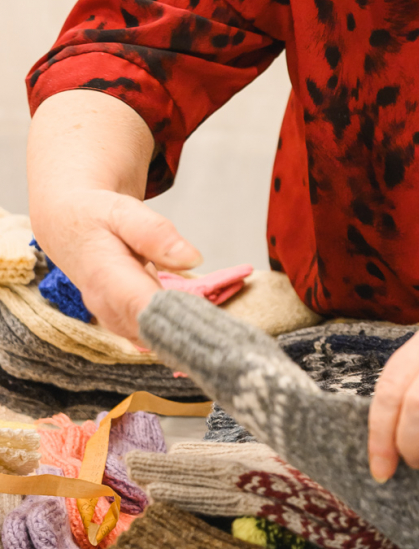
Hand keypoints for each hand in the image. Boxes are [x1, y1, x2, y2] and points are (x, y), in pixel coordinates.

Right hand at [31, 188, 199, 343]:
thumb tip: (193, 258)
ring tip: (214, 326)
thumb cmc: (94, 216)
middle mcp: (106, 305)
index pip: (144, 307)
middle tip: (222, 326)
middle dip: (188, 328)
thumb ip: (155, 233)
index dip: (176, 318)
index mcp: (106, 276)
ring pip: (153, 338)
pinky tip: (196, 322)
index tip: (207, 321)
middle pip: (153, 330)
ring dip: (183, 332)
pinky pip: (151, 335)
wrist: (65, 225)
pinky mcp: (122, 321)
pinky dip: (174, 330)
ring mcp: (113, 317)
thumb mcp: (122, 210)